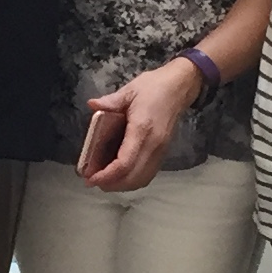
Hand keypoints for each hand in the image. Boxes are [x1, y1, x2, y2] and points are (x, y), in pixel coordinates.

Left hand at [80, 58, 203, 191]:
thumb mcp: (129, 91)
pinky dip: (133, 180)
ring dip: (123, 185)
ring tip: (105, 182)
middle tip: (93, 182)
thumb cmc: (154, 87)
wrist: (179, 87)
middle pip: (133, 177)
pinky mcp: (163, 152)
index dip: (107, 175)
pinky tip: (120, 176)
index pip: (125, 162)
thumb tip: (92, 105)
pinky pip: (148, 174)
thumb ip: (110, 101)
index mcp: (142, 129)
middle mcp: (153, 145)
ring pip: (142, 179)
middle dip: (112, 185)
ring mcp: (161, 150)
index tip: (91, 178)